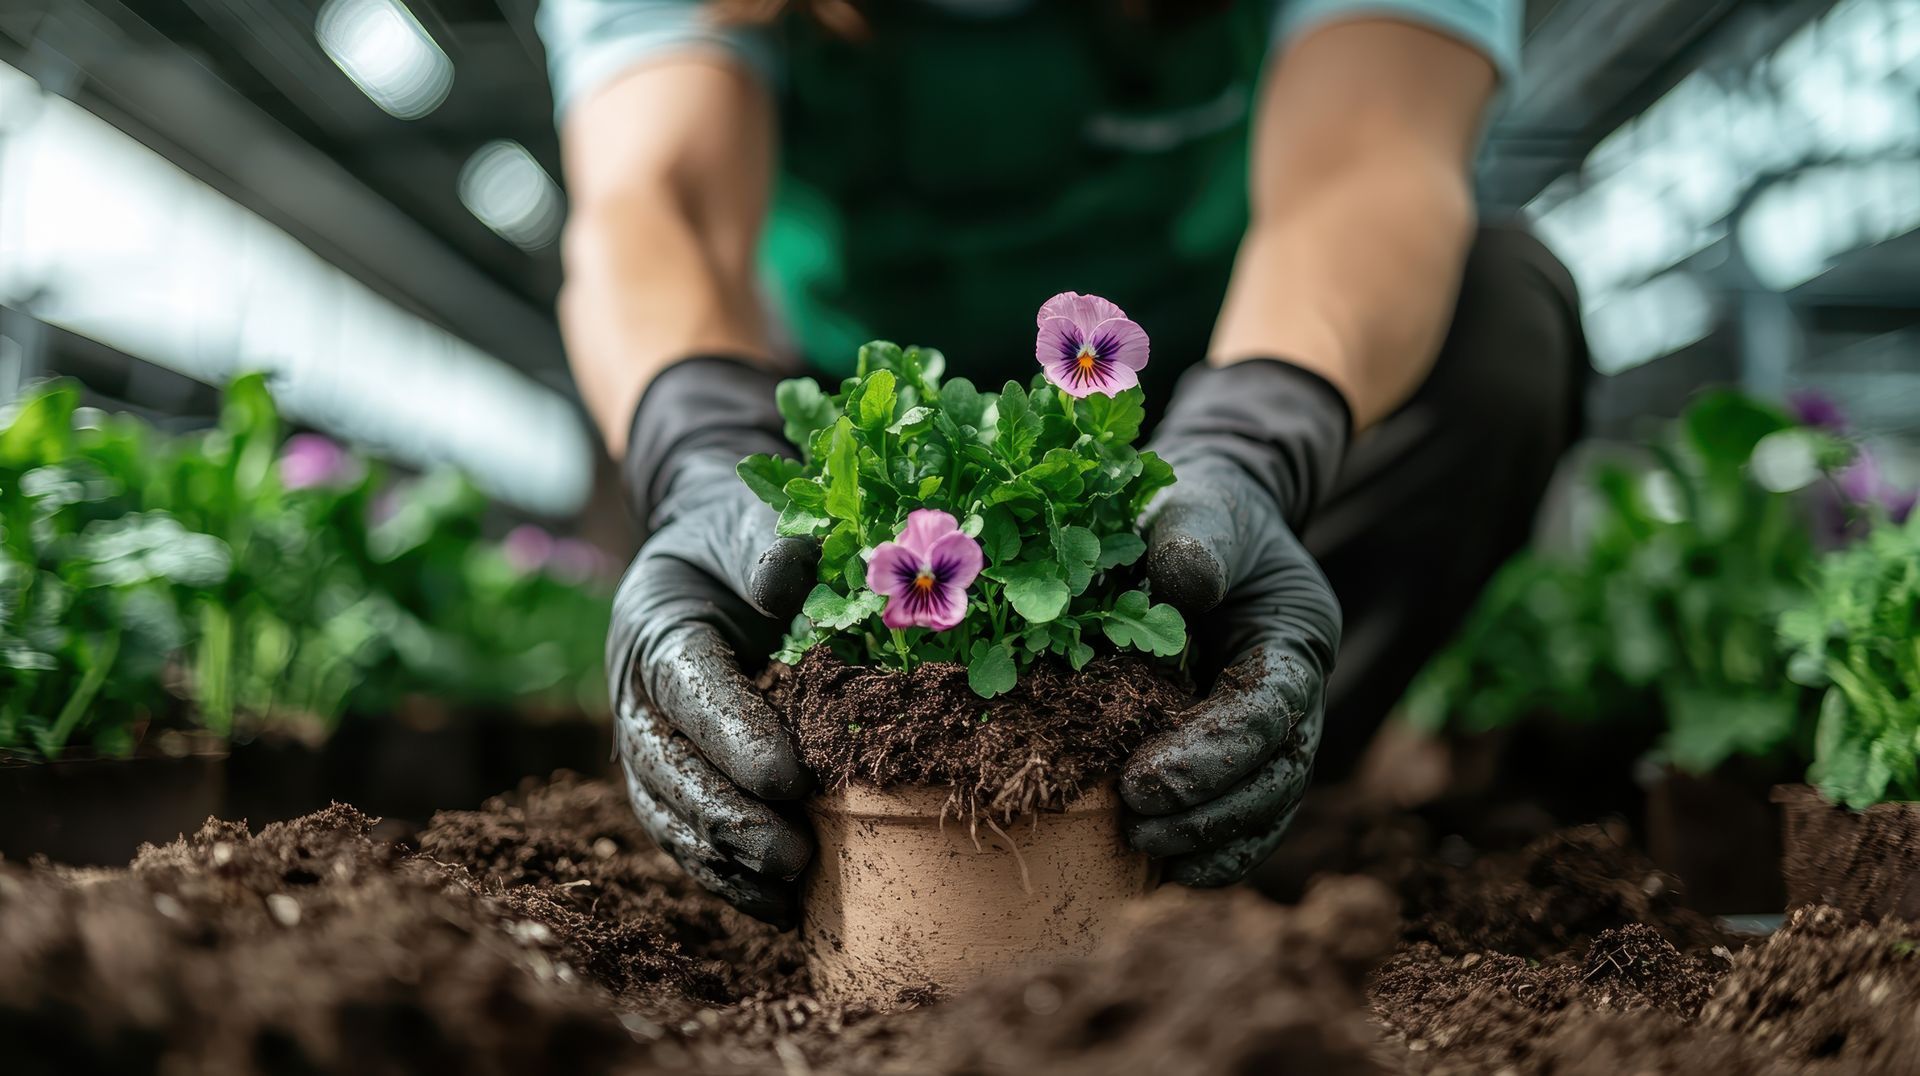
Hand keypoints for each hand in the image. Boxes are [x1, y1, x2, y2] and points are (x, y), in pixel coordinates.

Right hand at [608, 359, 818, 925]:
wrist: (704, 555)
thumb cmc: (734, 538)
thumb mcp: (748, 522)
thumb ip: (768, 544)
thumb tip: (788, 571)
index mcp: (658, 634)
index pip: (691, 693)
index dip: (733, 737)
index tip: (789, 776)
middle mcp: (639, 699)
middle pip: (671, 770)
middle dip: (729, 817)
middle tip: (793, 852)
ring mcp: (647, 746)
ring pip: (670, 815)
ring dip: (725, 860)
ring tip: (788, 891)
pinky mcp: (668, 779)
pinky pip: (685, 836)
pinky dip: (724, 876)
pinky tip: (777, 908)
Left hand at [1120, 359, 1348, 884]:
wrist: (1208, 525)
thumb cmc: (1203, 512)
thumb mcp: (1202, 505)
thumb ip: (1196, 538)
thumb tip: (1183, 582)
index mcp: (1294, 639)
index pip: (1267, 713)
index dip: (1213, 754)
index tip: (1144, 780)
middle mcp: (1294, 695)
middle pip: (1276, 775)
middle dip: (1211, 810)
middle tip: (1136, 823)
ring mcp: (1272, 730)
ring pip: (1266, 806)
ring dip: (1211, 839)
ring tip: (1142, 851)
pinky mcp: (1238, 749)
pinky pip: (1243, 814)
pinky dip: (1213, 847)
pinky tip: (1162, 868)